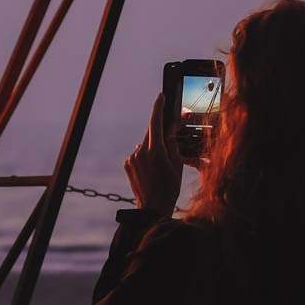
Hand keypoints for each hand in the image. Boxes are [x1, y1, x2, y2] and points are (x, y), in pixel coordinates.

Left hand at [124, 93, 182, 215]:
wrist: (152, 208)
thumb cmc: (169, 188)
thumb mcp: (177, 165)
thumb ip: (172, 144)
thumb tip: (168, 130)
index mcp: (155, 150)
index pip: (155, 122)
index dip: (158, 107)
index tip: (161, 96)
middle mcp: (140, 151)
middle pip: (151, 134)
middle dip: (159, 134)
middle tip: (168, 145)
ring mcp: (132, 158)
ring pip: (144, 144)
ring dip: (152, 148)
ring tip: (159, 167)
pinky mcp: (127, 164)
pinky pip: (138, 154)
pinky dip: (144, 157)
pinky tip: (150, 171)